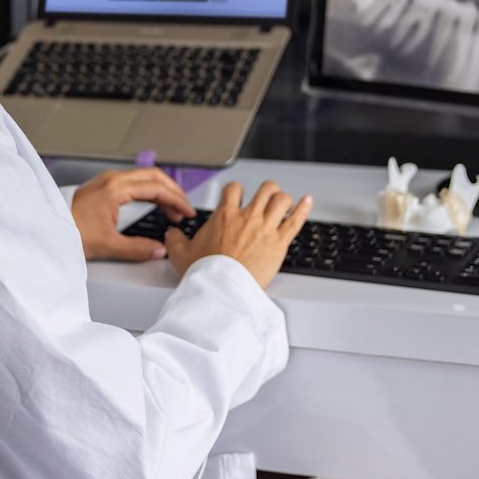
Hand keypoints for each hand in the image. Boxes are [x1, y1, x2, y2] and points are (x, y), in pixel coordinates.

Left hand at [71, 167, 195, 261]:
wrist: (48, 227)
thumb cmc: (70, 232)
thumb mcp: (108, 245)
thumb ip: (138, 248)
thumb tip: (159, 250)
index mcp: (116, 188)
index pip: (156, 188)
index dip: (176, 200)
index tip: (187, 212)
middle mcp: (112, 179)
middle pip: (153, 176)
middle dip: (172, 192)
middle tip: (183, 209)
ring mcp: (107, 180)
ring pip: (144, 177)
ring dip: (161, 190)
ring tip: (172, 210)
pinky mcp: (103, 186)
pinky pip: (134, 181)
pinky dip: (149, 190)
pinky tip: (153, 203)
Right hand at [165, 181, 311, 289]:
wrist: (223, 289)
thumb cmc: (206, 274)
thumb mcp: (181, 254)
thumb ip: (174, 240)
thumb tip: (171, 234)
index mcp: (225, 216)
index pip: (233, 189)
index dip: (235, 190)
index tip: (236, 197)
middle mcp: (247, 218)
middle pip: (265, 189)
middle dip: (266, 191)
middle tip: (265, 198)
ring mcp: (265, 229)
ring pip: (282, 200)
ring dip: (283, 199)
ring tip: (282, 203)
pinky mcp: (279, 243)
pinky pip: (296, 220)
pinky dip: (303, 208)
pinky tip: (307, 201)